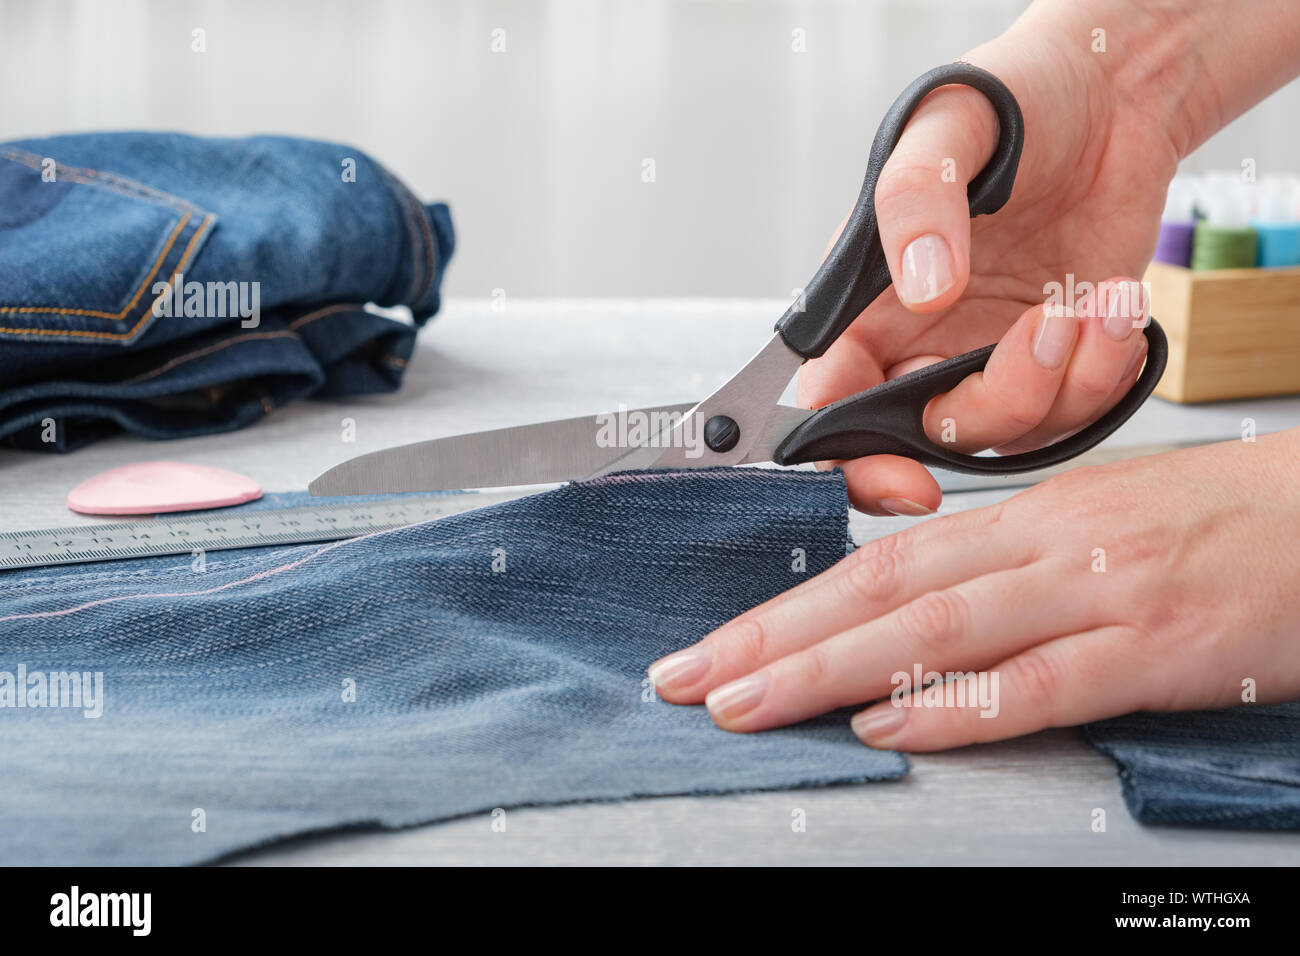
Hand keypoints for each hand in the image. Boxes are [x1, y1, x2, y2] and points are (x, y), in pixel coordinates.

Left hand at [649, 432, 1299, 749]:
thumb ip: (998, 571)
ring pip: (936, 632)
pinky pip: (1042, 682)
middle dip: (769, 639)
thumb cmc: (1216, 523)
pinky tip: (889, 726)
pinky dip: (959, 707)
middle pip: (880, 593)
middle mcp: (1040, 548)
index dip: (783, 607)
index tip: (713, 645)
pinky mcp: (1154, 647)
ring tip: (747, 703)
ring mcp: (1094, 593)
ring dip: (829, 670)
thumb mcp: (1090, 530)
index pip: (875, 565)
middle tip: (686, 676)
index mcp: (1020, 520)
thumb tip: (908, 621)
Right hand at [807, 5, 1194, 514]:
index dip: (853, 462)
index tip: (907, 480)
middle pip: (926, 435)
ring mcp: (987, 359)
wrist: (1112, 98)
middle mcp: (919, 346)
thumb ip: (915, 206)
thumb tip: (926, 292)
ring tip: (1091, 296)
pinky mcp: (1055, 363)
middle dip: (994, 404)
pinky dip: (1106, 371)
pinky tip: (1114, 307)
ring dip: (1064, 376)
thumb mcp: (942, 129)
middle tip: (1041, 331)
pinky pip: (1073, 411)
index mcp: (865, 307)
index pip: (828, 410)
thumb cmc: (1010, 104)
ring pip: (1007, 432)